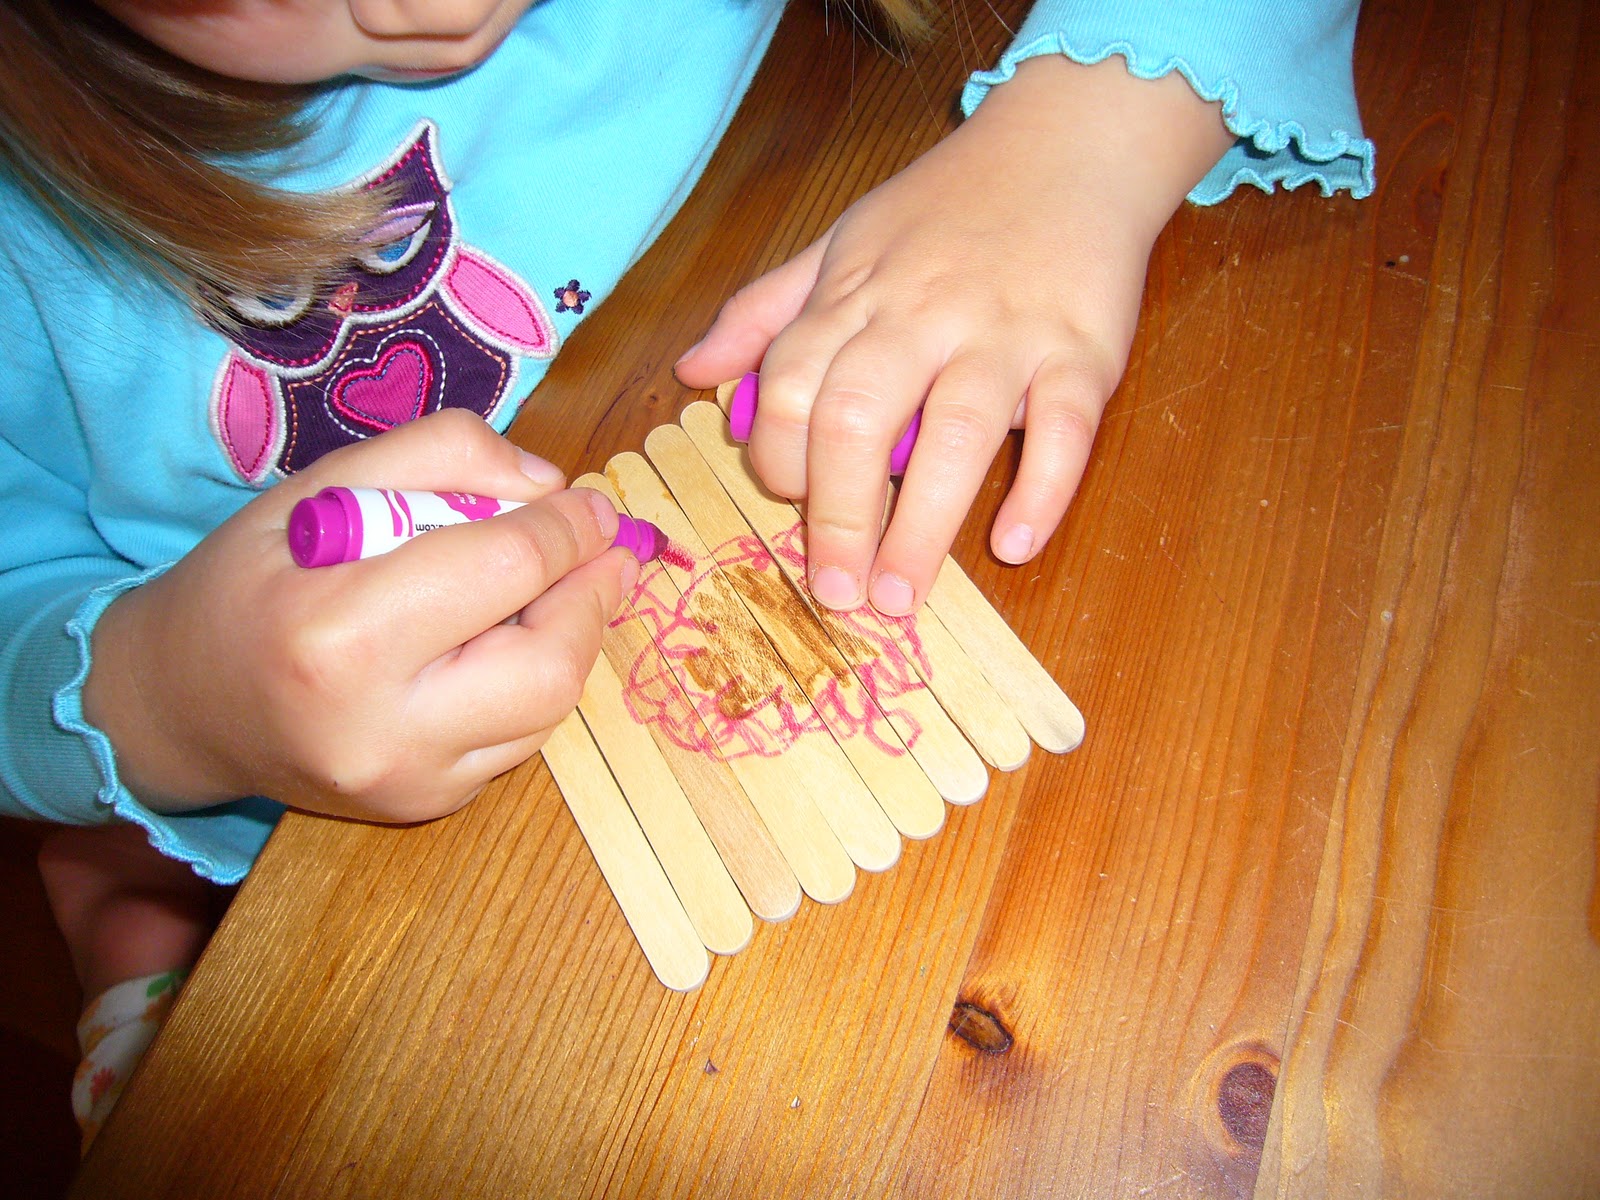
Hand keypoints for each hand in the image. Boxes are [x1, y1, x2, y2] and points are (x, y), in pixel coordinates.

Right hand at [83, 409, 633, 823]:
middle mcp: (381, 728)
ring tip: (561, 588)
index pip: (505, 570)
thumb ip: (438, 455)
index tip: (593, 505)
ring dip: (575, 640)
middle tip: (603, 551)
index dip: (567, 530)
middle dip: (592, 597)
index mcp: (340, 635)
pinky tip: (510, 642)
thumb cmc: (247, 582)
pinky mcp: (428, 807)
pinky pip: (521, 740)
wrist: (180, 705)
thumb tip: (549, 483)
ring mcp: (409, 782)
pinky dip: (535, 683)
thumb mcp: (319, 486)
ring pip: (550, 710)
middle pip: (550, 663)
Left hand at [676, 56, 1232, 612]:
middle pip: (859, 419)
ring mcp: (1005, 335)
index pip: (790, 387)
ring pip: (957, 433)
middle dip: (838, 516)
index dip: (777, 458)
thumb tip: (693, 372)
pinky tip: (1016, 543)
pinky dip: (1042, 490)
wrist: (1069, 145)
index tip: (789, 506)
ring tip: (900, 597)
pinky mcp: (1081, 351)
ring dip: (923, 525)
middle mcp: (922, 316)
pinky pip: (1064, 429)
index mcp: (855, 296)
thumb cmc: (946, 209)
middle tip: (836, 592)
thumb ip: (766, 312)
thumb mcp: (840, 243)